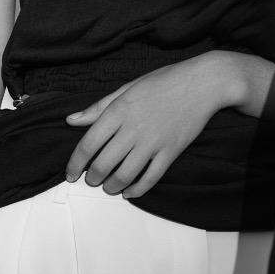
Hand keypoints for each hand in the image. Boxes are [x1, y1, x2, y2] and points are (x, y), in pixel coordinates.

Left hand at [64, 53, 256, 197]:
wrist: (203, 83)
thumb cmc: (165, 81)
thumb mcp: (127, 88)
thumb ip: (99, 107)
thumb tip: (71, 121)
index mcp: (119, 110)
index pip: (87, 145)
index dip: (75, 164)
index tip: (71, 174)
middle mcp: (133, 128)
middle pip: (103, 164)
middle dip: (93, 178)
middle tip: (92, 179)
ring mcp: (153, 141)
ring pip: (125, 175)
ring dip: (112, 186)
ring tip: (110, 187)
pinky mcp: (171, 151)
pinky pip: (151, 177)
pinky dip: (137, 190)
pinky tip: (130, 192)